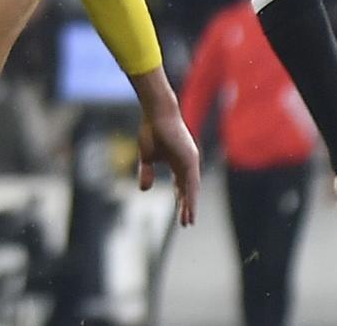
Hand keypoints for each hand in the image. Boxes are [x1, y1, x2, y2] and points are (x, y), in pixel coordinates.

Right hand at [137, 104, 200, 225]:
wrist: (156, 113)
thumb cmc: (151, 130)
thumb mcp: (147, 156)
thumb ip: (147, 173)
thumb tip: (144, 190)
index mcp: (178, 162)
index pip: (181, 186)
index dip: (180, 200)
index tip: (180, 215)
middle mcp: (188, 163)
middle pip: (189, 190)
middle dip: (187, 206)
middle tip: (186, 223)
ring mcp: (190, 161)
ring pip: (192, 188)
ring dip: (190, 205)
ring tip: (188, 221)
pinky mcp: (190, 159)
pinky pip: (191, 182)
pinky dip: (191, 195)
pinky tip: (189, 206)